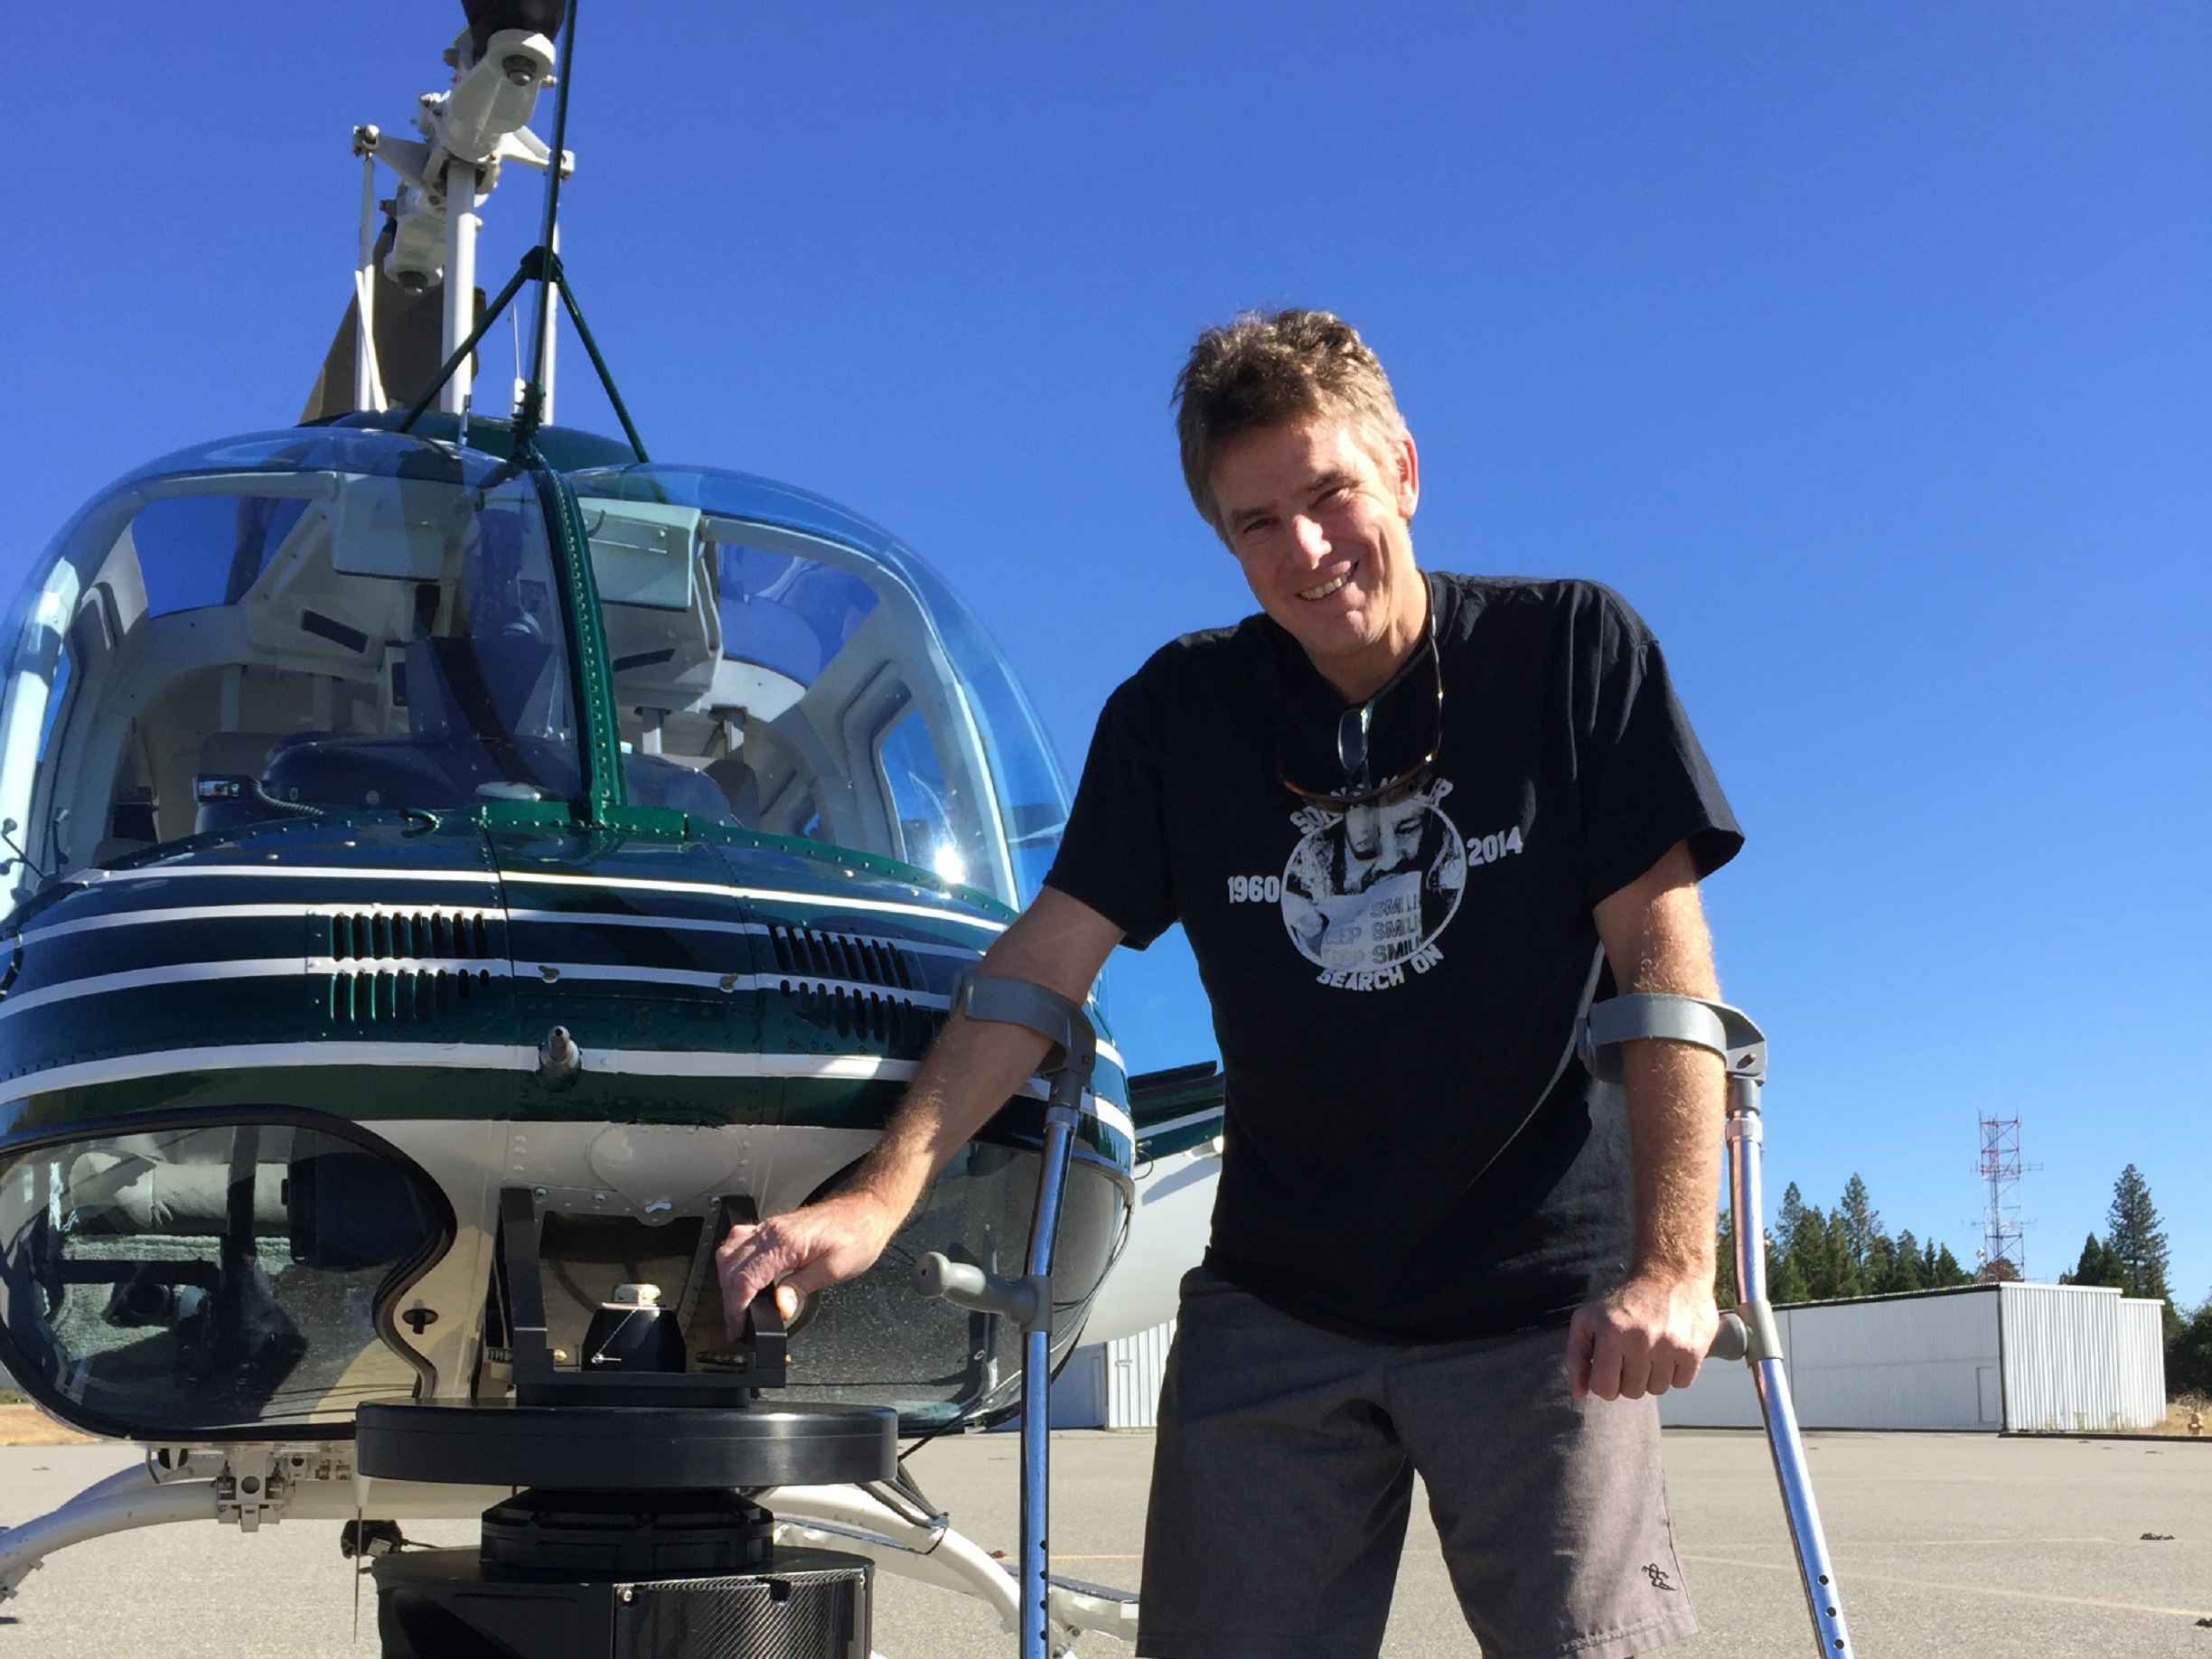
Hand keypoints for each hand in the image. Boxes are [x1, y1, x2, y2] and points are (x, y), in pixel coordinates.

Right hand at [715, 1190, 899, 1340]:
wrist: (867, 1212)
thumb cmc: (858, 1236)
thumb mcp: (835, 1269)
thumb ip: (801, 1288)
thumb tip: (780, 1308)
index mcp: (785, 1241)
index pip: (744, 1278)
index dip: (736, 1308)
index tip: (737, 1328)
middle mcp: (772, 1230)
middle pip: (730, 1266)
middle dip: (729, 1300)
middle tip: (737, 1325)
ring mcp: (770, 1227)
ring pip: (729, 1252)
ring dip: (727, 1282)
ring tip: (739, 1307)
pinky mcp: (774, 1228)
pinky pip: (740, 1243)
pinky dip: (734, 1265)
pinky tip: (742, 1279)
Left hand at [1565, 1271, 1718, 1401]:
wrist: (1670, 1274)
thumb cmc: (1624, 1302)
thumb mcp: (1588, 1319)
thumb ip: (1576, 1356)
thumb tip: (1579, 1394)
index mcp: (1611, 1332)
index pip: (1604, 1389)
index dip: (1604, 1381)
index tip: (1609, 1364)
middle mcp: (1641, 1339)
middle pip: (1632, 1393)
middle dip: (1628, 1377)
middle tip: (1631, 1352)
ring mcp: (1670, 1345)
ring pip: (1657, 1389)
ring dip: (1653, 1375)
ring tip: (1651, 1348)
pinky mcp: (1694, 1349)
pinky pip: (1681, 1384)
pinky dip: (1675, 1372)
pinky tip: (1670, 1349)